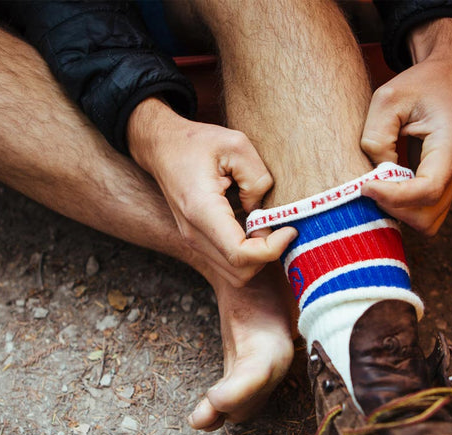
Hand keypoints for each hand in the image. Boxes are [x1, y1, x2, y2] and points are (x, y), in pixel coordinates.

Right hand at [127, 98, 296, 285]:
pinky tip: (254, 230)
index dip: (272, 249)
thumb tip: (263, 212)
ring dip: (258, 258)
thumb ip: (258, 178)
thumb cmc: (197, 143)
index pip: (240, 254)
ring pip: (235, 275)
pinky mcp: (197, 242)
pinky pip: (228, 265)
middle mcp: (194, 233)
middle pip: (240, 272)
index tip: (289, 229)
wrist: (161, 147)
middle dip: (267, 256)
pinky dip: (248, 256)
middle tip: (279, 227)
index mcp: (202, 210)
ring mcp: (193, 241)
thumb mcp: (236, 145)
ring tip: (266, 228)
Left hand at [361, 18, 451, 236]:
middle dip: (393, 208)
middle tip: (368, 184)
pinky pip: (426, 213)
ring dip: (398, 211)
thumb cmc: (419, 85)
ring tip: (379, 184)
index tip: (365, 185)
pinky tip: (388, 185)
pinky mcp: (448, 185)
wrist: (448, 79)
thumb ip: (376, 138)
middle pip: (426, 217)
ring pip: (427, 222)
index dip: (392, 197)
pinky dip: (404, 208)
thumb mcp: (387, 99)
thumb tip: (376, 176)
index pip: (427, 190)